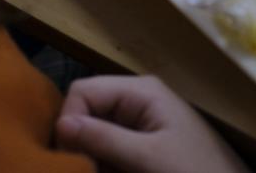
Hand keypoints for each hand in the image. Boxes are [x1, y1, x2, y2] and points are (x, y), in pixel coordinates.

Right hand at [55, 76, 248, 172]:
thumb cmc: (195, 172)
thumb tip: (60, 124)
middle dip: (81, 144)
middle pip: (86, 113)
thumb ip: (104, 139)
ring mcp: (140, 124)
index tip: (73, 158)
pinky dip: (106, 166)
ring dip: (93, 159)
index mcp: (140, 91)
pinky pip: (110, 151)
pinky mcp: (142, 147)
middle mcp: (136, 101)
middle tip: (89, 171)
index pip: (83, 91)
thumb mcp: (148, 158)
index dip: (70, 122)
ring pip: (94, 136)